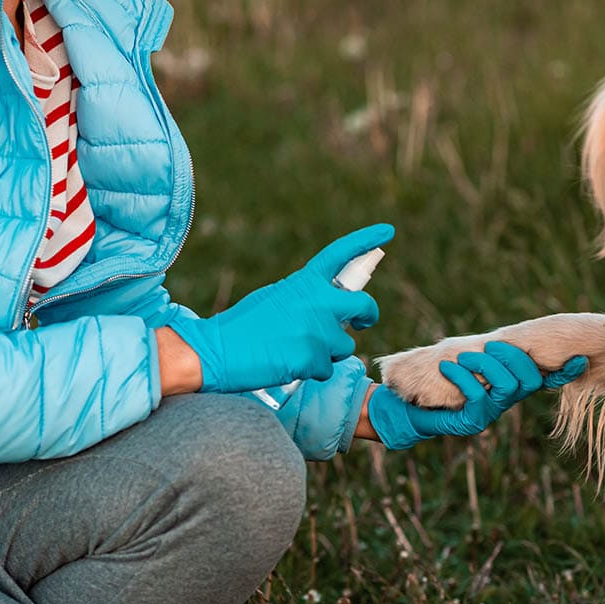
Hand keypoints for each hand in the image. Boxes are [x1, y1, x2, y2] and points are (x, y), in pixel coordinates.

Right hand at [168, 224, 393, 392]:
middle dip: (368, 316)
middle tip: (363, 322)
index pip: (341, 253)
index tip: (387, 231)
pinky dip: (313, 371)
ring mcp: (317, 332)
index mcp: (304, 282)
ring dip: (329, 351)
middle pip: (364, 306)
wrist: (217, 351)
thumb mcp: (274, 298)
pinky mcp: (312, 359)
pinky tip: (290, 365)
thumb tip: (327, 306)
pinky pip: (327, 368)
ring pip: (345, 345)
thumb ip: (304, 298)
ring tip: (298, 351)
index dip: (366, 240)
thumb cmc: (241, 326)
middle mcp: (316, 302)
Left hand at [367, 341, 587, 448]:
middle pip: (527, 381)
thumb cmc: (433, 382)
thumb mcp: (461, 363)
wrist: (404, 409)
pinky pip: (478, 398)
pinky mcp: (470, 422)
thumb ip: (482, 353)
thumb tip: (497, 335)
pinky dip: (464, 377)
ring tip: (465, 357)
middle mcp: (503, 402)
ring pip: (506, 388)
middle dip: (514, 359)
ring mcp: (488, 414)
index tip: (580, 359)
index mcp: (506, 386)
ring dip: (487, 366)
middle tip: (492, 347)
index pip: (543, 379)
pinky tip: (448, 367)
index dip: (563, 372)